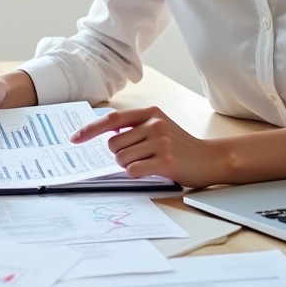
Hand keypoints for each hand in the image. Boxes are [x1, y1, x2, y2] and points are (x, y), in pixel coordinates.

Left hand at [69, 105, 221, 188]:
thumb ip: (134, 127)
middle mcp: (154, 124)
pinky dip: (137, 174)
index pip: (111, 119)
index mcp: (150, 112)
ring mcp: (160, 142)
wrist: (211, 158)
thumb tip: (104, 135)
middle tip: (139, 157)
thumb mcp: (159, 126)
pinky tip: (152, 170)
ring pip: (121, 159)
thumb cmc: (180, 145)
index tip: (74, 138)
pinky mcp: (165, 161)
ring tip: (148, 163)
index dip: (90, 130)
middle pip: (113, 144)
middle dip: (119, 155)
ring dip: (129, 165)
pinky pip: (133, 170)